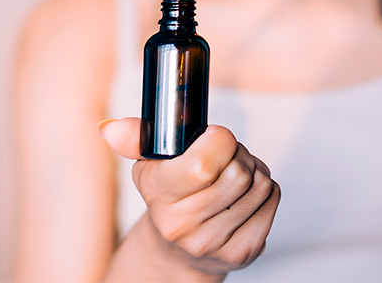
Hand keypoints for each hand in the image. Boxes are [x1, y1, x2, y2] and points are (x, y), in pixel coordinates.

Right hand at [100, 118, 279, 274]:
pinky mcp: (243, 252)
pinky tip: (244, 195)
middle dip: (239, 154)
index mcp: (157, 196)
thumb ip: (133, 139)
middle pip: (239, 172)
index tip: (213, 138)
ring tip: (234, 174)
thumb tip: (109, 128)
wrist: (179, 249)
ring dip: (255, 169)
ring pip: (259, 184)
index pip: (203, 164)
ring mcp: (213, 244)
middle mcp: (182, 226)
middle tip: (226, 156)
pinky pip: (272, 200)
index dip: (218, 141)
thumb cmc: (169, 194)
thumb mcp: (149, 164)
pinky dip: (266, 190)